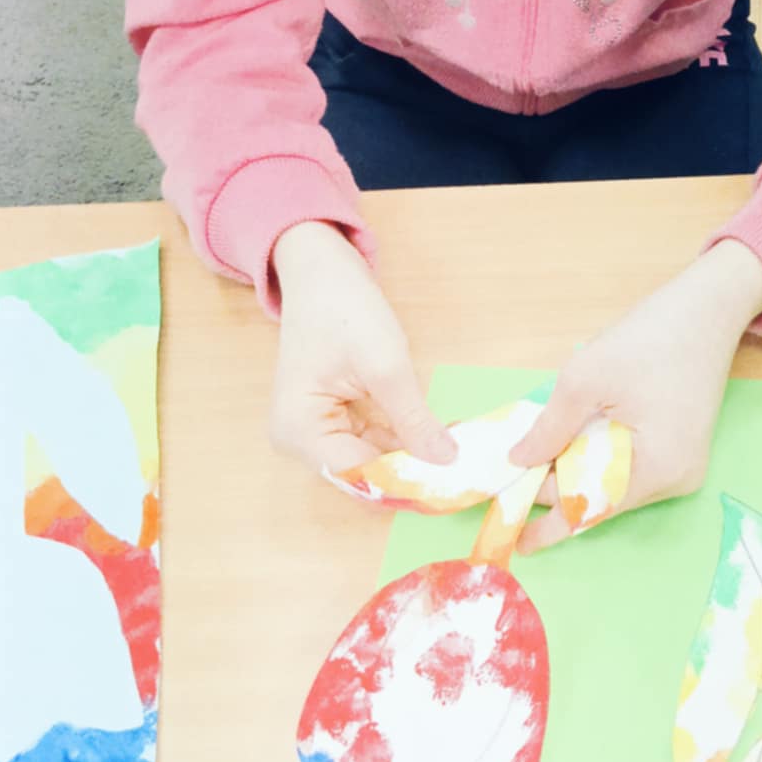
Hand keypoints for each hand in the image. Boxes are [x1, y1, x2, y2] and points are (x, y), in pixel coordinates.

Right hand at [269, 221, 456, 477]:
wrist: (322, 272)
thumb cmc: (345, 310)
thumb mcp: (385, 366)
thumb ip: (413, 419)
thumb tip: (446, 462)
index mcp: (300, 431)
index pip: (358, 476)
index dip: (404, 484)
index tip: (451, 490)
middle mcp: (299, 440)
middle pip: (361, 474)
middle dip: (409, 473)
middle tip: (462, 477)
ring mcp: (314, 430)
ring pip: (370, 459)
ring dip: (409, 458)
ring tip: (458, 461)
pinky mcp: (332, 419)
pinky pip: (370, 441)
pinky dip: (401, 440)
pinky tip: (435, 440)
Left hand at [509, 241, 761, 552]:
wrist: (705, 309)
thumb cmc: (649, 339)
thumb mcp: (586, 379)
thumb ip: (550, 428)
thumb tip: (518, 463)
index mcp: (658, 469)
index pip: (590, 507)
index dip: (546, 515)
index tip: (510, 530)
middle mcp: (676, 480)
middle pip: (603, 500)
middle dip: (559, 493)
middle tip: (512, 492)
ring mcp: (682, 466)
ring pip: (615, 485)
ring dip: (576, 474)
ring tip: (535, 465)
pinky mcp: (681, 450)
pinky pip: (630, 468)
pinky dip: (597, 459)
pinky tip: (571, 446)